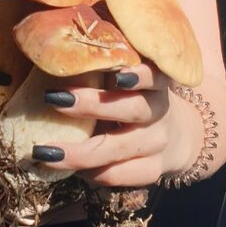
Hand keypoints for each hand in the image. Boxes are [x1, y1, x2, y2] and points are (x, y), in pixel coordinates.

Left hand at [31, 65, 203, 187]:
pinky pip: (119, 175)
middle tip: (52, 98)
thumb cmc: (137, 96)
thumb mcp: (131, 78)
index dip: (138, 76)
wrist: (179, 135)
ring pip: (118, 149)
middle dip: (90, 105)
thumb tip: (58, 51)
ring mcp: (157, 143)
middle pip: (130, 109)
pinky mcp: (152, 171)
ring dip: (79, 153)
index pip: (153, 75)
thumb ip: (105, 68)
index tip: (117, 74)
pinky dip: (92, 173)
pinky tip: (70, 168)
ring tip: (45, 151)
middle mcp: (159, 111)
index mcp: (156, 82)